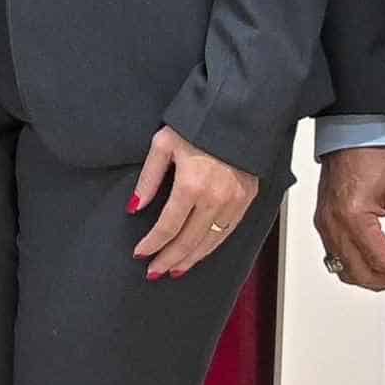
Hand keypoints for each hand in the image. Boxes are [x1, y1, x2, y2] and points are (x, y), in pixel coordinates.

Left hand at [129, 127, 256, 279]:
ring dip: (191, 259)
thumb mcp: (163, 144)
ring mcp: (235, 201)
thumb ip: (148, 178)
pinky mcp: (248, 199)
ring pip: (211, 242)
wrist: (239, 112)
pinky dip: (212, 246)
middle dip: (169, 259)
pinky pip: (228, 232)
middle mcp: (215, 198)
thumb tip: (135, 208)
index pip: (168, 227)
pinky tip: (200, 252)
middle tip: (154, 272)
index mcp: (191, 185)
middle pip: (189, 241)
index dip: (152, 244)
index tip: (140, 254)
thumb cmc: (198, 124)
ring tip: (175, 270)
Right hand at [313, 142, 384, 291]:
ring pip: (344, 269)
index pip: (379, 261)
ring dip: (369, 277)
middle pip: (358, 273)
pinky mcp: (322, 222)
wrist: (353, 134)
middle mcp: (333, 225)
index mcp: (353, 218)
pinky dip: (354, 265)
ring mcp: (324, 225)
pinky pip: (334, 256)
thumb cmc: (374, 154)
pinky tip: (371, 260)